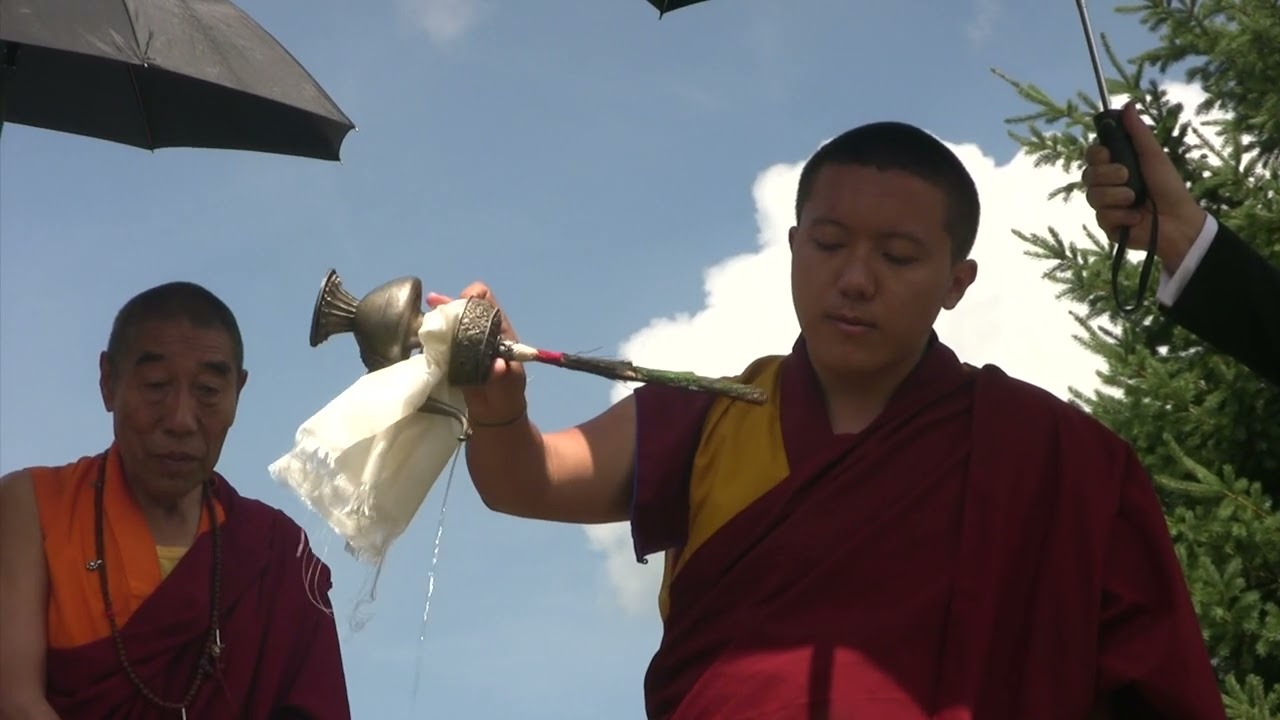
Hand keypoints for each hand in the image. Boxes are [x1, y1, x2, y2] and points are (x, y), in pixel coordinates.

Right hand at [426, 282, 527, 425]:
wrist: (492, 414)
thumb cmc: (507, 394)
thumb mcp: (510, 386)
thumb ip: (504, 376)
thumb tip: (497, 366)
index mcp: (498, 330)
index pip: (487, 301)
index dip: (474, 297)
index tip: (463, 304)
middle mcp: (478, 330)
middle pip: (462, 306)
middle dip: (448, 304)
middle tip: (435, 305)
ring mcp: (463, 341)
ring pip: (448, 321)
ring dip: (437, 316)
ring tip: (428, 316)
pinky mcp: (449, 355)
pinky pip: (438, 340)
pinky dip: (430, 334)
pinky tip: (423, 332)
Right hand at [1081, 101, 1207, 271]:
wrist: (1179, 221)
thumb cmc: (1169, 187)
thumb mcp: (1154, 156)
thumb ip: (1138, 133)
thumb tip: (1128, 104)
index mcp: (1116, 167)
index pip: (1092, 156)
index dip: (1096, 155)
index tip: (1109, 154)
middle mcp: (1107, 185)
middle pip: (1087, 175)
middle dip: (1108, 175)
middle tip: (1127, 176)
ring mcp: (1105, 206)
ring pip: (1093, 196)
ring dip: (1117, 196)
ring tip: (1136, 200)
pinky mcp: (1107, 226)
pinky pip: (1102, 217)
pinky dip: (1122, 216)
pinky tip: (1135, 218)